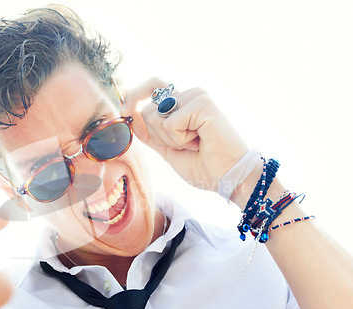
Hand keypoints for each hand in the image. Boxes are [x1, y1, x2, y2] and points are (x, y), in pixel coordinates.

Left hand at [122, 78, 248, 191]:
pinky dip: (179, 140)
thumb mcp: (167, 148)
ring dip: (170, 140)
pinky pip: (169, 123)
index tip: (125, 110)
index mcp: (183, 103)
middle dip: (158, 136)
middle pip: (147, 110)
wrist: (227, 178)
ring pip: (156, 117)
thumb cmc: (203, 166)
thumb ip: (150, 133)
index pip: (152, 86)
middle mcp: (189, 95)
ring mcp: (197, 96)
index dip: (134, 94)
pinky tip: (200, 141)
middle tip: (185, 145)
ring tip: (195, 143)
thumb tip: (130, 115)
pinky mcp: (203, 103)